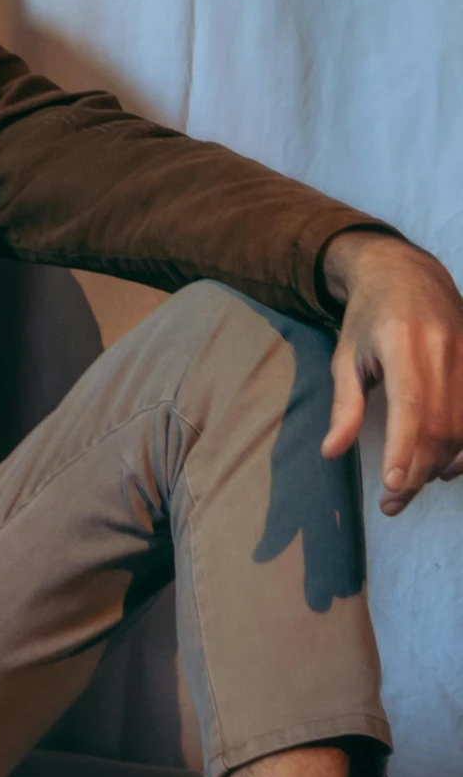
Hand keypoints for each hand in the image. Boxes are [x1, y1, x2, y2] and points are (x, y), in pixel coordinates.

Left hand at [322, 231, 462, 513]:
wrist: (407, 274)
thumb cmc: (368, 317)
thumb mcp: (346, 355)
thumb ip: (343, 405)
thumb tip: (331, 452)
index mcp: (401, 339)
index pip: (410, 402)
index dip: (404, 446)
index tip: (392, 484)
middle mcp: (442, 346)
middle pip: (439, 424)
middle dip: (416, 469)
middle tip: (393, 502)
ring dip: (439, 464)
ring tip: (410, 486)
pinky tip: (445, 469)